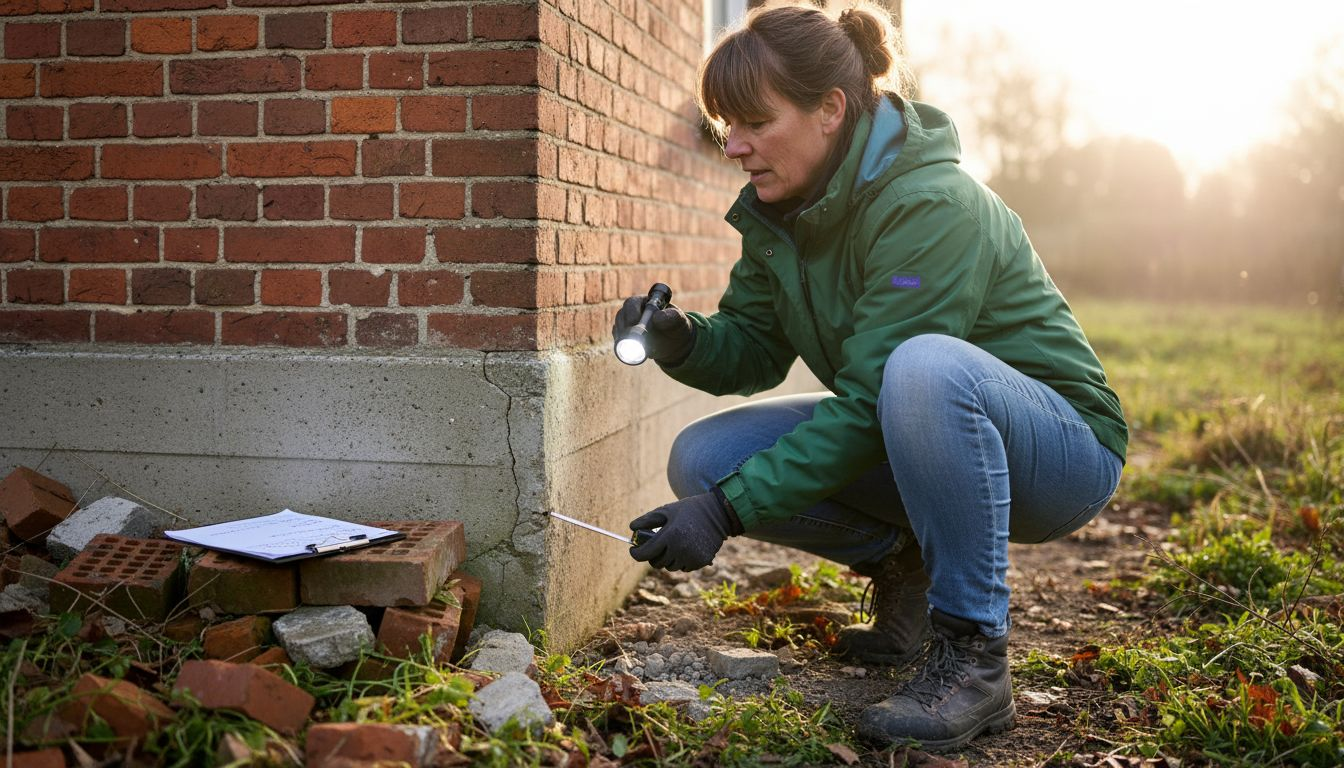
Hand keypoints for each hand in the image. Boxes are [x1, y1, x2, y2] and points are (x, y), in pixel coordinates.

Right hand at [611, 295, 694, 364]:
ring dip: (624, 338)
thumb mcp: (679, 321)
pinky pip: (617, 338)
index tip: (635, 325)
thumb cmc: (676, 327)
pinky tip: (632, 350)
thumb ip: (672, 317)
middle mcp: (632, 311)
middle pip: (621, 316)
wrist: (672, 343)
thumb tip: (657, 317)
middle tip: (633, 340)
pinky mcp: (624, 335)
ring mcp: (626, 323)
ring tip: (637, 346)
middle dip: (624, 328)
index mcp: (645, 302)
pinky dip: (622, 345)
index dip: (631, 314)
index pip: (631, 304)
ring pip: (618, 328)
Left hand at [628, 491, 742, 571]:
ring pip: (670, 567)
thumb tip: (631, 528)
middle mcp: (680, 549)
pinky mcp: (700, 562)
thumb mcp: (667, 510)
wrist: (718, 514)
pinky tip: (685, 548)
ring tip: (672, 545)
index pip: (645, 553)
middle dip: (653, 555)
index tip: (633, 549)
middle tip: (656, 546)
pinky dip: (681, 561)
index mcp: (670, 535)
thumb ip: (648, 519)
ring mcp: (691, 557)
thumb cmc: (689, 510)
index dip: (636, 553)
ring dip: (667, 559)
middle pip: (656, 563)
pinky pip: (683, 567)